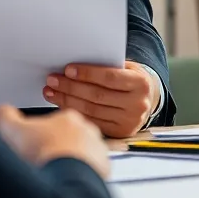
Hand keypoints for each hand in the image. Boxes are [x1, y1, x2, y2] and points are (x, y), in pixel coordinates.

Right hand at [0, 105, 110, 179]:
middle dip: (59, 146)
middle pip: (72, 136)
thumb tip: (3, 112)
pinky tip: (68, 183)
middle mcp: (87, 131)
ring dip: (73, 161)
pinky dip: (82, 177)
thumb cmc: (44, 153)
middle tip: (44, 159)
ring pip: (84, 154)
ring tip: (56, 173)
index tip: (36, 143)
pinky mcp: (104, 171)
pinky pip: (93, 173)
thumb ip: (6, 116)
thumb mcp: (13, 129)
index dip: (44, 133)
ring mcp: (98, 151)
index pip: (57, 121)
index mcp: (68, 117)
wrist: (65, 178)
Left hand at [43, 61, 158, 138]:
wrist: (147, 98)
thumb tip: (73, 65)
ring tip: (51, 91)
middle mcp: (138, 104)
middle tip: (52, 79)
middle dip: (71, 87)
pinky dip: (75, 112)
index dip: (87, 73)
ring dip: (68, 100)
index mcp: (141, 83)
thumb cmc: (129, 76)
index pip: (109, 77)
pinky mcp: (120, 132)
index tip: (67, 69)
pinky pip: (93, 122)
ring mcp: (129, 121)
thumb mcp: (125, 66)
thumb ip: (106, 65)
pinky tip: (62, 104)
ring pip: (92, 110)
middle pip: (97, 95)